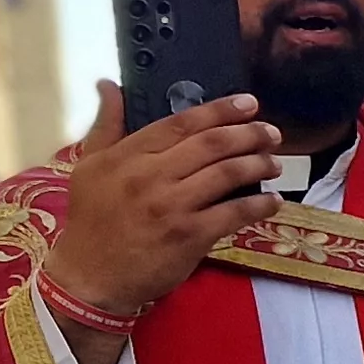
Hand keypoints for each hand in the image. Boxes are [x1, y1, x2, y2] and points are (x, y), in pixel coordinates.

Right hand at [42, 82, 285, 317]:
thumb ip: (106, 125)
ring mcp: (172, 206)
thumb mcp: (88, 166)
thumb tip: (109, 85)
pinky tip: (273, 201)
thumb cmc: (91, 220)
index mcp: (128, 155)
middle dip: (249, 134)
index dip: (220, 110)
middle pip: (212, 144)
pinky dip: (259, 205)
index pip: (182, 123)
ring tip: (275, 163)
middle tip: (271, 133)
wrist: (90, 277)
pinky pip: (234, 213)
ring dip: (258, 165)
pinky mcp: (189, 236)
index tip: (248, 103)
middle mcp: (151, 176)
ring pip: (227, 174)